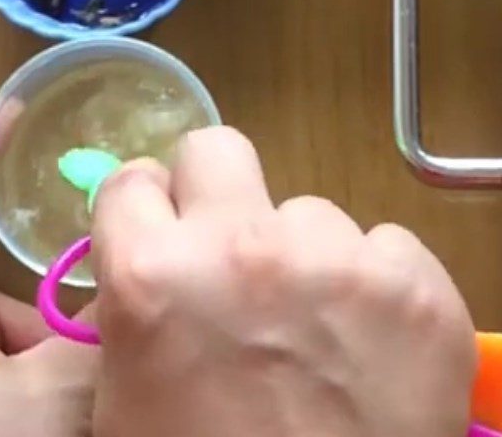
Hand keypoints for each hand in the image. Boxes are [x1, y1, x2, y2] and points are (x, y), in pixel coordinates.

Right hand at [91, 127, 476, 436]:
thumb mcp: (126, 396)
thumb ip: (128, 302)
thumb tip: (142, 247)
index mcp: (151, 276)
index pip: (131, 179)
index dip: (144, 205)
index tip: (161, 226)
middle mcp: (238, 248)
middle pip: (217, 147)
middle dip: (216, 190)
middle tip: (230, 246)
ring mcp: (335, 261)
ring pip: (308, 212)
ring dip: (302, 257)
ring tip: (313, 331)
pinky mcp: (416, 288)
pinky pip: (384, 247)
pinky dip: (374, 286)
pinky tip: (370, 345)